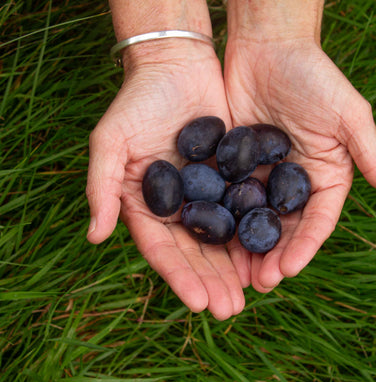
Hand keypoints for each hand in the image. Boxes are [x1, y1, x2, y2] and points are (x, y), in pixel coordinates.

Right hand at [86, 43, 244, 319]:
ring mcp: (207, 192)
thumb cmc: (138, 101)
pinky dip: (254, 231)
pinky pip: (245, 208)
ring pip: (224, 237)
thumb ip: (101, 186)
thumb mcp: (111, 140)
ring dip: (237, 265)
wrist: (177, 65)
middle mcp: (179, 205)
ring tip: (253, 292)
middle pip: (196, 251)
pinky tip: (268, 252)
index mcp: (147, 205)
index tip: (199, 303)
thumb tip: (95, 236)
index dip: (180, 276)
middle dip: (213, 281)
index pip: (163, 249)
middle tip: (232, 309)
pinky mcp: (233, 176)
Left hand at [224, 38, 375, 291]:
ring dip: (245, 248)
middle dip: (272, 256)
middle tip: (258, 284)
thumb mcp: (347, 114)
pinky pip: (227, 198)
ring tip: (235, 275)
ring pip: (254, 220)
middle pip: (284, 227)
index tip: (287, 270)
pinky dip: (221, 221)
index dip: (304, 247)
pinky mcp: (233, 165)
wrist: (268, 46)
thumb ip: (371, 154)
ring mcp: (262, 176)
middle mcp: (294, 182)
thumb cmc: (313, 75)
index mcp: (325, 176)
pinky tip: (211, 241)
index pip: (316, 220)